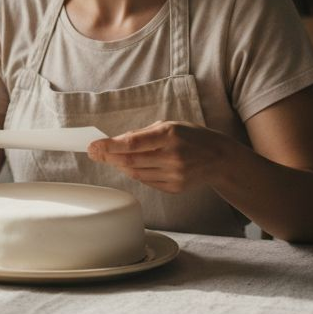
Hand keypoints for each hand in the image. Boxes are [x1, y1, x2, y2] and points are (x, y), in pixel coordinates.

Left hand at [87, 120, 232, 193]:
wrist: (219, 158)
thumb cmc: (191, 137)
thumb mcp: (170, 125)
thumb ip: (143, 134)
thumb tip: (116, 142)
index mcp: (170, 135)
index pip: (132, 143)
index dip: (109, 146)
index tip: (93, 146)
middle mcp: (172, 156)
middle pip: (130, 161)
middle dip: (108, 157)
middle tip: (94, 153)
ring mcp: (174, 175)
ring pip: (136, 173)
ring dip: (122, 165)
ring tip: (114, 158)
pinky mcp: (174, 188)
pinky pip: (147, 181)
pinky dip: (137, 174)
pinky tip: (136, 166)